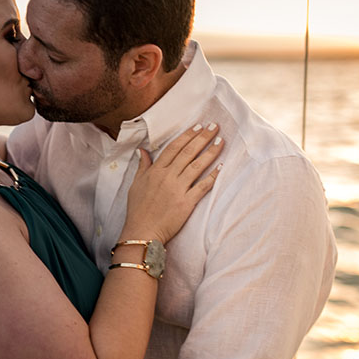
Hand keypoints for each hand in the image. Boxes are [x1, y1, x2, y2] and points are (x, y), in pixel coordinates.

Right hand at [123, 122, 222, 243]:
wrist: (142, 232)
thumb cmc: (138, 210)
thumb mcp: (136, 185)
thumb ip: (142, 166)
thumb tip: (143, 151)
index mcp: (155, 171)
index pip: (173, 148)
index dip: (187, 136)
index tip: (198, 126)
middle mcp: (167, 177)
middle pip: (188, 152)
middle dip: (202, 137)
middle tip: (214, 127)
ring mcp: (178, 189)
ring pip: (197, 166)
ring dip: (210, 152)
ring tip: (221, 141)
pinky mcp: (186, 202)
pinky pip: (203, 186)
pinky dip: (213, 176)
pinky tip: (222, 166)